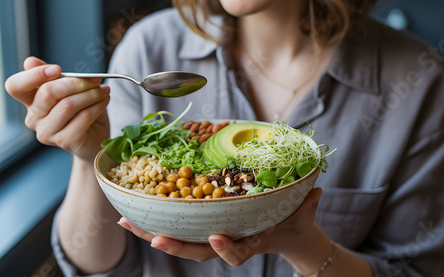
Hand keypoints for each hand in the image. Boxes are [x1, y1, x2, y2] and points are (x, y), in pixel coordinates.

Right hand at [5, 57, 110, 161]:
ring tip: (104, 90)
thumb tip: (30, 61)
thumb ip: (53, 76)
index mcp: (30, 101)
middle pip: (47, 92)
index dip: (33, 75)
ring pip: (68, 105)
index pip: (15, 86)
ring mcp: (47, 132)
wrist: (95, 138)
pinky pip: (83, 117)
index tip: (57, 69)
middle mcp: (34, 118)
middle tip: (96, 80)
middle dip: (76, 82)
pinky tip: (104, 101)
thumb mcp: (69, 90)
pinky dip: (97, 106)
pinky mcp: (65, 141)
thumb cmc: (81, 111)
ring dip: (91, 94)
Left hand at [118, 188, 323, 266]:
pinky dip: (157, 219)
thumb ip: (307, 206)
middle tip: (153, 236)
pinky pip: (180, 226)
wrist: (287, 234)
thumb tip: (316, 191)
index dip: (226, 249)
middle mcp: (228, 241)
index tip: (217, 238)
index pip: (237, 252)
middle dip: (174, 245)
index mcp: (251, 242)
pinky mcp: (205, 226)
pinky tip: (136, 211)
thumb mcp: (303, 215)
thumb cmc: (294, 223)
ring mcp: (214, 235)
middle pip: (198, 250)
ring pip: (181, 239)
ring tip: (127, 220)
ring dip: (153, 231)